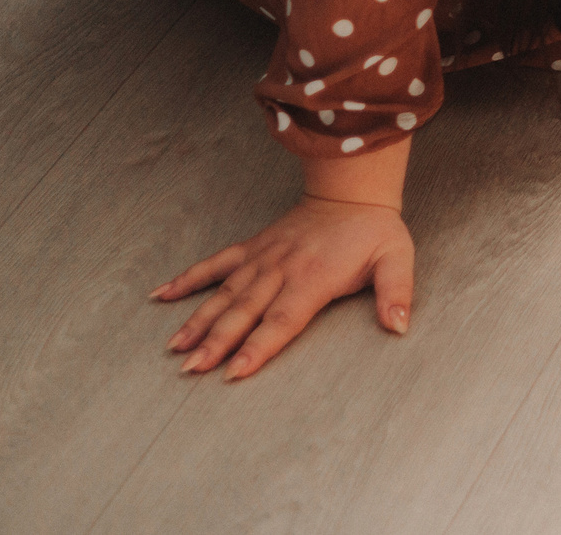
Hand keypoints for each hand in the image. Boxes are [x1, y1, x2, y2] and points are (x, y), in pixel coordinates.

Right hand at [153, 193, 414, 380]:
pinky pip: (215, 264)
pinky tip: (162, 296)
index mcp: (313, 278)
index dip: (258, 347)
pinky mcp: (252, 248)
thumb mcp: (396, 259)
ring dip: (197, 321)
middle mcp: (281, 270)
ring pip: (224, 293)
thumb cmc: (373, 230)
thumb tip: (398, 325)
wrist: (351, 189)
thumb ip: (396, 293)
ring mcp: (262, 258)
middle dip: (216, 343)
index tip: (235, 372)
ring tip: (174, 348)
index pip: (282, 320)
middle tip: (190, 369)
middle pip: (244, 312)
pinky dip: (188, 279)